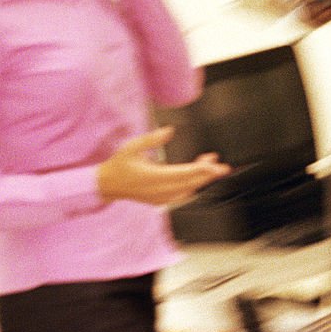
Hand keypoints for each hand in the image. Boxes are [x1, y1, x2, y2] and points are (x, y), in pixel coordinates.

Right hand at [96, 127, 230, 204]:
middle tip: (222, 166)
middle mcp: (160, 190)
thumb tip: (169, 130)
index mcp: (154, 177)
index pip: (184, 174)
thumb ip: (151, 139)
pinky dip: (192, 185)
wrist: (108, 185)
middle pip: (190, 184)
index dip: (202, 170)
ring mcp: (160, 198)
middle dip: (208, 175)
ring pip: (188, 190)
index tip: (215, 165)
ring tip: (210, 165)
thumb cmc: (119, 164)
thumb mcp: (132, 147)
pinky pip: (181, 195)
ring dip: (200, 179)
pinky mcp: (160, 201)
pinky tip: (196, 175)